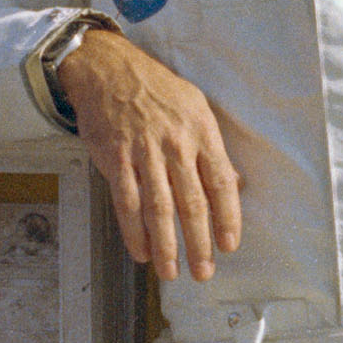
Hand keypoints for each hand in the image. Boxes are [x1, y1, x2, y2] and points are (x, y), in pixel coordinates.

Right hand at [58, 26, 244, 281]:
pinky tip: (140, 251)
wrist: (108, 69)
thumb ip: (212, 148)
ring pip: (158, 207)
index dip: (227, 217)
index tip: (229, 245)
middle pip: (192, 202)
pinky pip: (126, 201)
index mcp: (201, 131)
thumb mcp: (196, 107)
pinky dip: (133, 230)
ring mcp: (144, 151)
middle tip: (204, 272)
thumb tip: (234, 183)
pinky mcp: (115, 158)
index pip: (221, 182)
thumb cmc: (157, 90)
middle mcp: (175, 144)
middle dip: (199, 242)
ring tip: (171, 271)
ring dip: (166, 245)